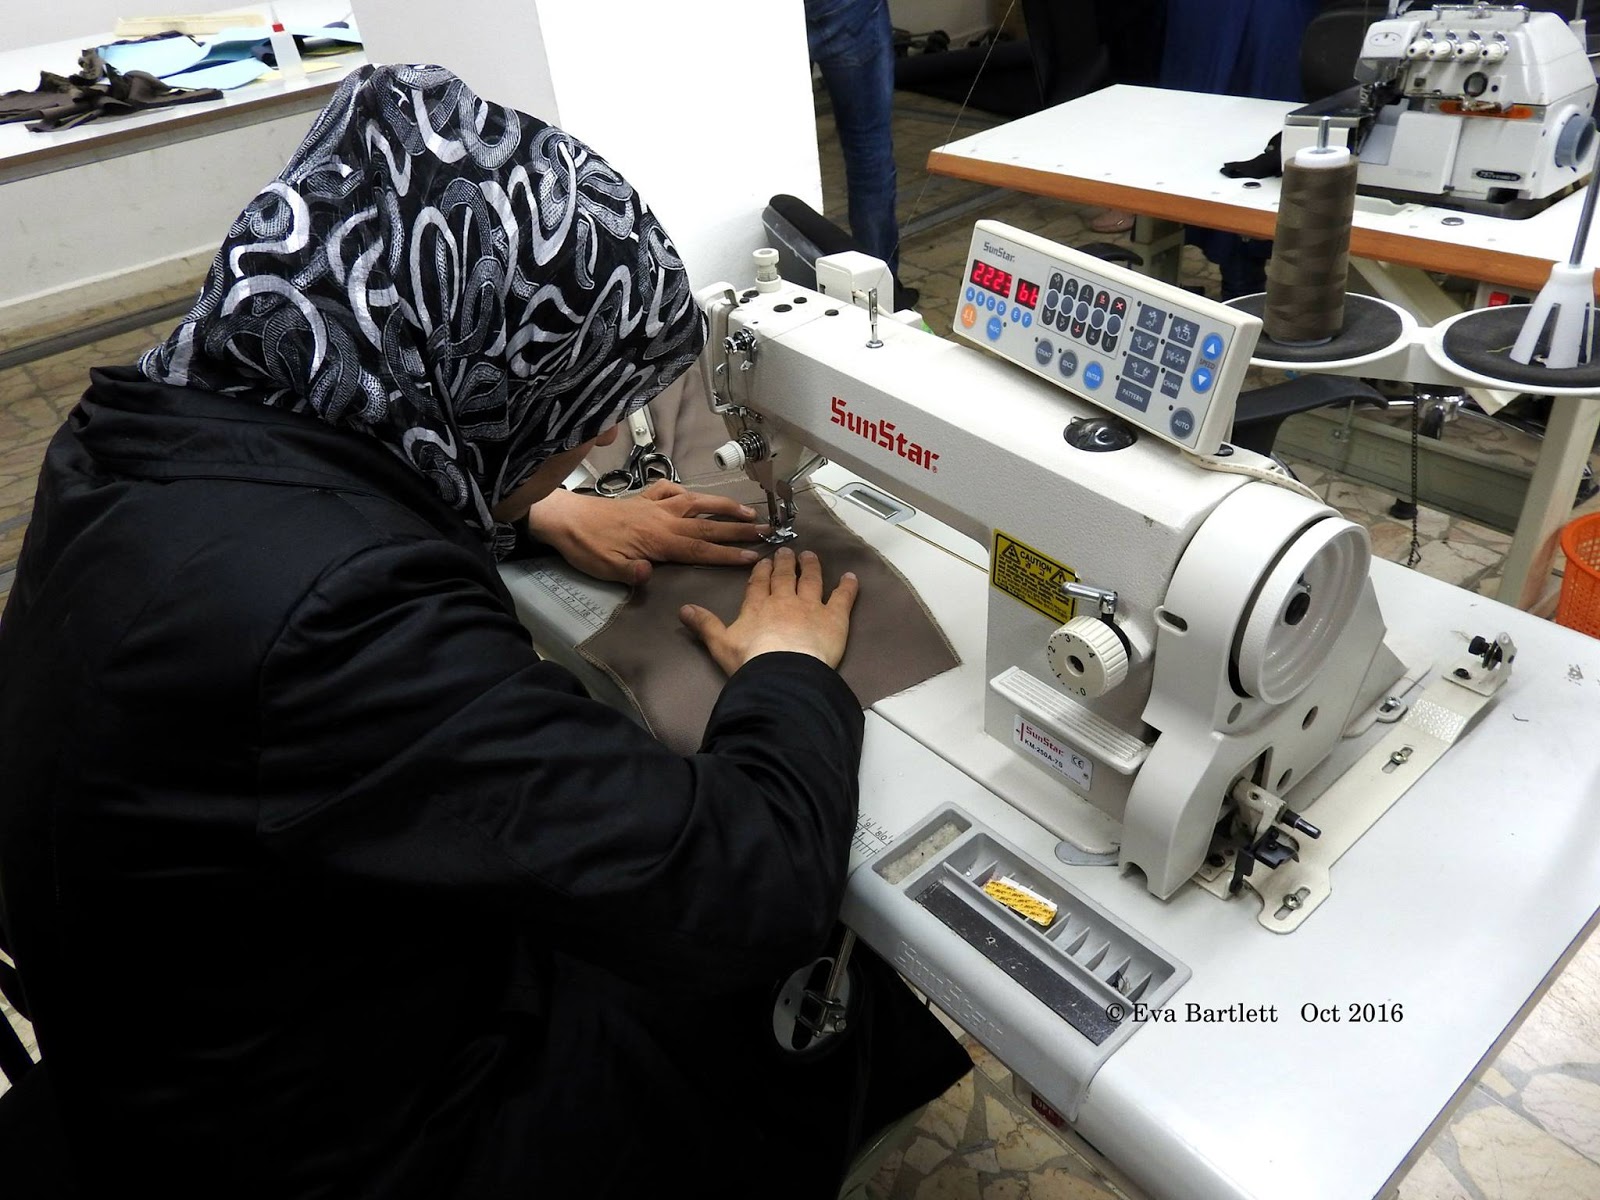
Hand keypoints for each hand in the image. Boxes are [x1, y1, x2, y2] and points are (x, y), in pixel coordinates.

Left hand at [524, 481, 765, 584]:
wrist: (565, 519)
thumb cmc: (586, 548)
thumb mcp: (605, 568)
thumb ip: (629, 572)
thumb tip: (648, 575)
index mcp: (658, 540)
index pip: (701, 548)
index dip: (728, 554)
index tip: (753, 556)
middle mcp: (663, 519)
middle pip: (708, 525)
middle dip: (739, 529)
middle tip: (767, 530)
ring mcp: (655, 505)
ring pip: (696, 503)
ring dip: (723, 506)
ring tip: (747, 509)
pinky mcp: (643, 498)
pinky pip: (669, 490)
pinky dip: (684, 491)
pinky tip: (692, 495)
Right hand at [679, 547, 858, 673]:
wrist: (783, 672)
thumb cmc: (750, 661)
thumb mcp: (720, 644)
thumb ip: (705, 625)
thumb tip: (683, 609)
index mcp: (757, 607)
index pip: (758, 584)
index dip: (761, 572)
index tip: (764, 562)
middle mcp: (784, 600)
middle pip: (784, 577)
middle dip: (785, 563)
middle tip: (788, 551)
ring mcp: (811, 606)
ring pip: (811, 580)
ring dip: (812, 567)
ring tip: (811, 556)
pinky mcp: (834, 617)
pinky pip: (843, 597)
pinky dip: (848, 587)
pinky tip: (851, 577)